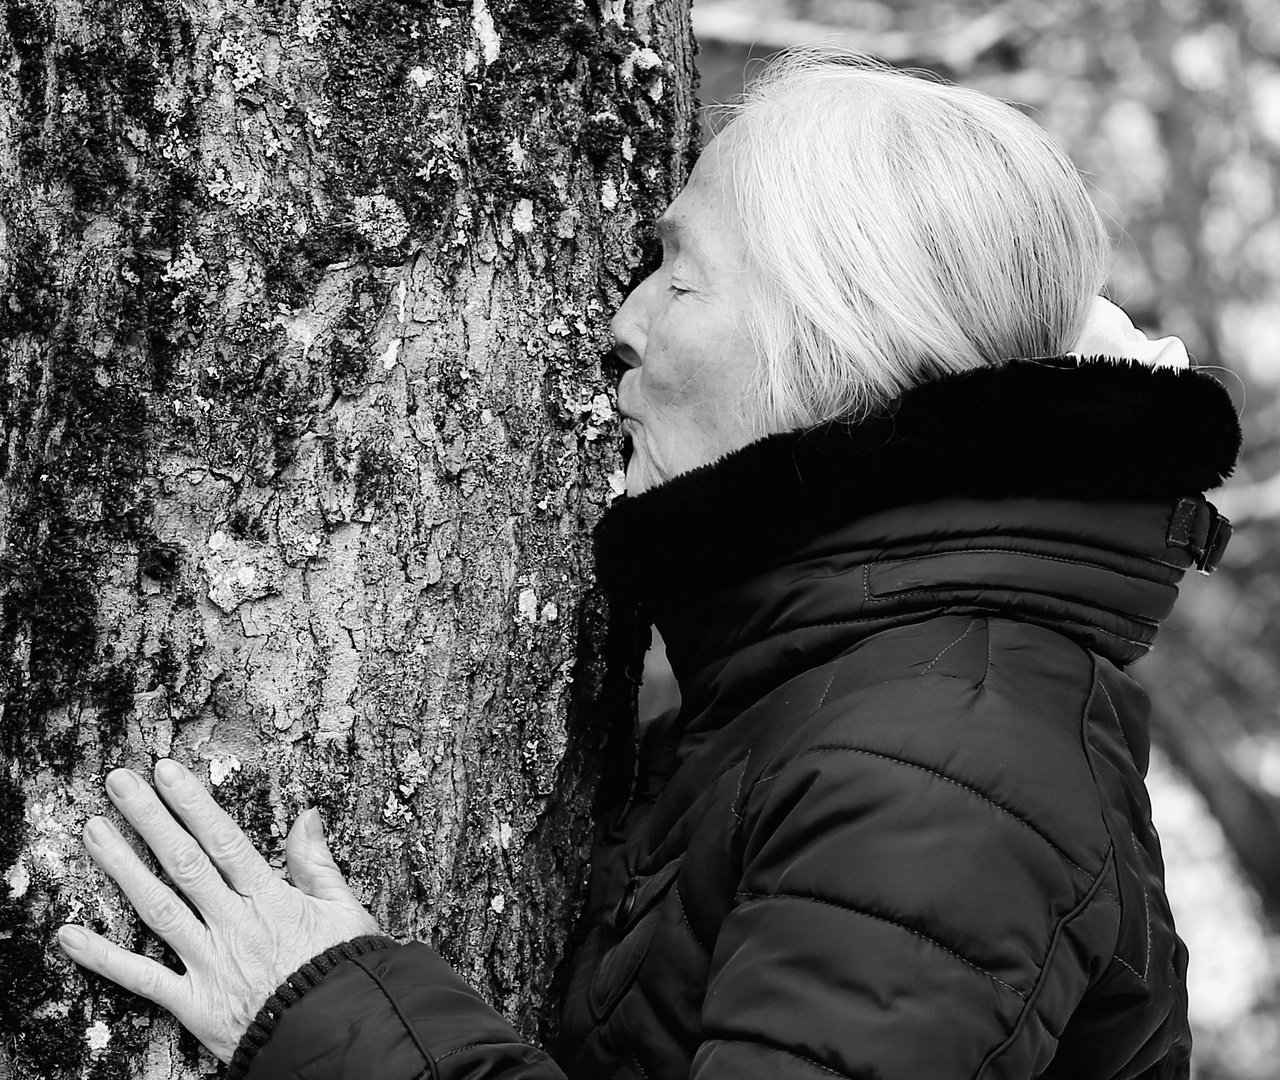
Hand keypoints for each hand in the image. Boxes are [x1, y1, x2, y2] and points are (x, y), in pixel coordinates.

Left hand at [58, 759, 380, 1062]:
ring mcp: (209, 963)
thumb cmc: (345, 970)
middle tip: (119, 783)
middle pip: (184, 863)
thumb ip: (318, 864)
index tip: (166, 772)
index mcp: (270, 899)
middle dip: (149, 819)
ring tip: (93, 831)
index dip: (192, 804)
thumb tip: (307, 816)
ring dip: (122, 867)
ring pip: (158, 908)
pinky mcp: (193, 1003)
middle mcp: (233, 925)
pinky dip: (103, 958)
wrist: (338, 1033)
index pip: (223, 841)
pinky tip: (68, 935)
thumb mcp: (345, 910)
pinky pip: (142, 979)